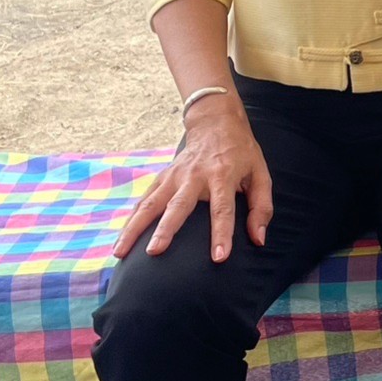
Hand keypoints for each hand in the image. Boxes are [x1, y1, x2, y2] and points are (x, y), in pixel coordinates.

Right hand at [114, 98, 273, 262]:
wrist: (216, 123)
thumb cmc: (242, 154)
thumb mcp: (260, 174)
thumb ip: (261, 207)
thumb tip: (258, 239)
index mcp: (222, 175)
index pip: (222, 208)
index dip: (221, 233)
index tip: (219, 257)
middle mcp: (194, 175)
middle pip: (178, 205)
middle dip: (166, 229)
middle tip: (154, 252)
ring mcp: (173, 175)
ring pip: (150, 203)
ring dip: (134, 227)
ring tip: (120, 252)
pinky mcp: (161, 177)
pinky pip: (143, 200)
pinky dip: (130, 220)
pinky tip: (120, 240)